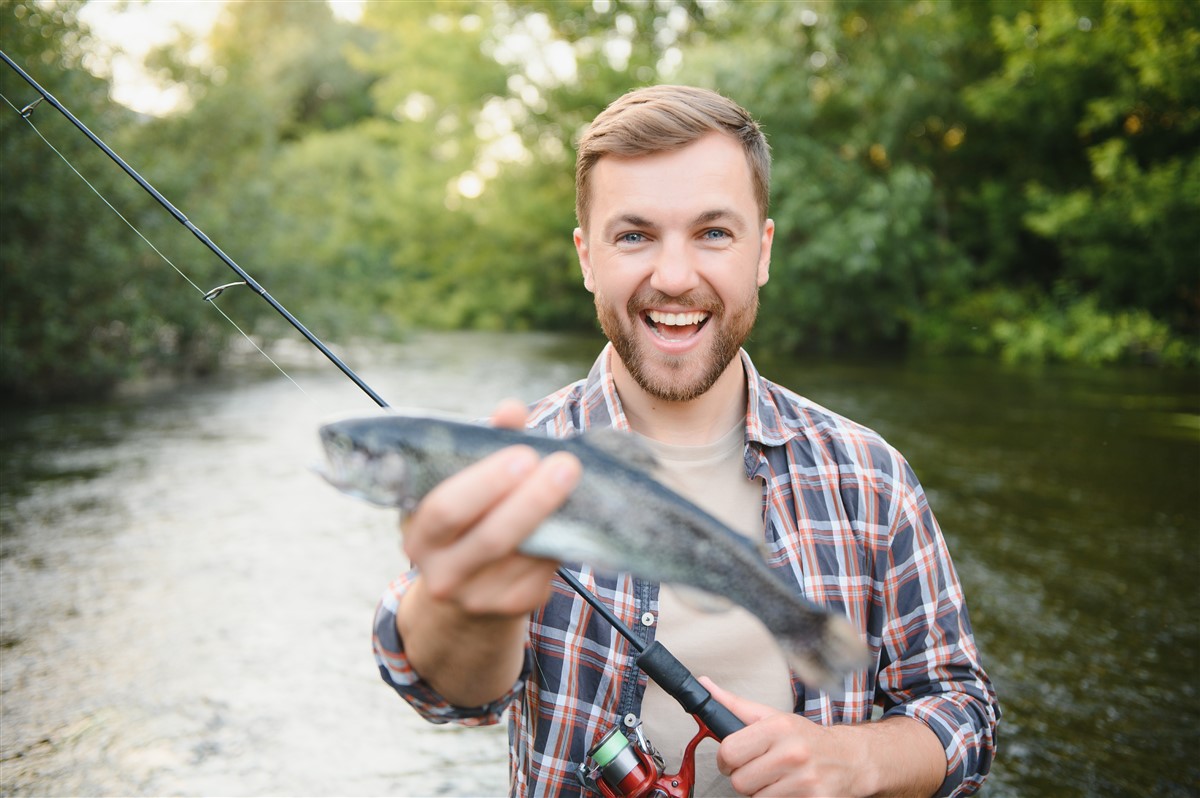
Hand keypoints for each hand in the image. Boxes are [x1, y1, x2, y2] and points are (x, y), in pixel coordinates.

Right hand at [401, 399, 581, 619]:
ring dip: (555, 517)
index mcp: (420, 535)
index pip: (445, 510)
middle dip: (532, 500)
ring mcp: (477, 597)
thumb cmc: (466, 521)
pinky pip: (543, 571)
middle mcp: (442, 573)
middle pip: (491, 538)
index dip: (486, 482)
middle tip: (565, 465)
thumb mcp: (461, 486)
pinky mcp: (512, 607)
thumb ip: (484, 445)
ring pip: (525, 555)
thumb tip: (510, 409)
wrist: (461, 596)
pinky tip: (573, 515)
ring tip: (576, 481)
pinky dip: (561, 540)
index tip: (524, 454)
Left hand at [703, 677, 860, 797]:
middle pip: (739, 781)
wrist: (850, 758)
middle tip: (760, 769)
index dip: (725, 759)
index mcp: (778, 727)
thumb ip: (735, 705)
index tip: (733, 760)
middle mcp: (793, 753)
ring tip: (777, 779)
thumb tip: (704, 686)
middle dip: (745, 777)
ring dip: (761, 792)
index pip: (729, 751)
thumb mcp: (772, 716)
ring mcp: (805, 781)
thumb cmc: (806, 738)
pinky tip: (789, 789)